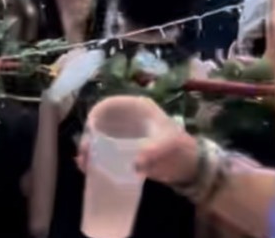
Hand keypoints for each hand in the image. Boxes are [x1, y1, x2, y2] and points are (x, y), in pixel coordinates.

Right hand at [76, 101, 197, 187]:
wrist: (190, 166)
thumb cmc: (181, 148)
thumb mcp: (169, 146)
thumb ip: (154, 151)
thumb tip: (135, 164)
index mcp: (138, 108)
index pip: (110, 104)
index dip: (95, 116)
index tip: (88, 134)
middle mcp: (129, 118)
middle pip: (101, 121)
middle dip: (89, 136)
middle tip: (84, 155)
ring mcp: (126, 135)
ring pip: (100, 137)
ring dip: (90, 148)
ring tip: (84, 164)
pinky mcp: (125, 150)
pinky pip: (106, 151)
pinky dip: (96, 159)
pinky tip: (89, 170)